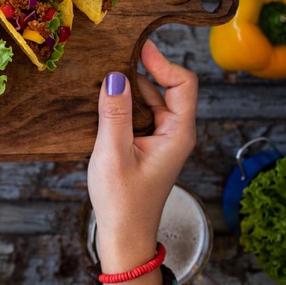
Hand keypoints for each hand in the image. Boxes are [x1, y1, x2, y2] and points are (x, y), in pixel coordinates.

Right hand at [88, 40, 196, 284]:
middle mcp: (175, 132)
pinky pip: (139, 114)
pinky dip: (123, 103)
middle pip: (166, 87)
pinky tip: (102, 100)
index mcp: (178, 133)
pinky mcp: (146, 145)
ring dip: (130, 87)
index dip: (163, 62)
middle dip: (142, 70)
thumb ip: (114, 113)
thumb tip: (115, 75)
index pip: (184, 83)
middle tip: (113, 53)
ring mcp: (161, 139)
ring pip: (150, 99)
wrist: (124, 237)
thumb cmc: (123, 201)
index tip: (137, 47)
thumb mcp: (113, 154)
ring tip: (102, 73)